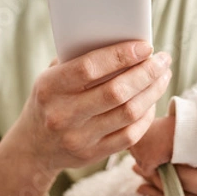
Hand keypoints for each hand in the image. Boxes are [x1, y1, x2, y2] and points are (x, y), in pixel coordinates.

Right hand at [0, 41, 171, 195]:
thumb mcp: (52, 76)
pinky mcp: (93, 155)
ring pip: (128, 113)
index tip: (146, 46)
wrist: (33, 147)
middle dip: (147, 73)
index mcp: (50, 88)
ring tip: (163, 76)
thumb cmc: (51, 99)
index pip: (90, 68)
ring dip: (153, 92)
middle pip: (116, 92)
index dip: (121, 55)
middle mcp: (62, 115)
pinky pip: (130, 135)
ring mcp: (78, 138)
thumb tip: (124, 40)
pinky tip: (152, 100)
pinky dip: (147, 115)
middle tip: (163, 60)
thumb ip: (80, 59)